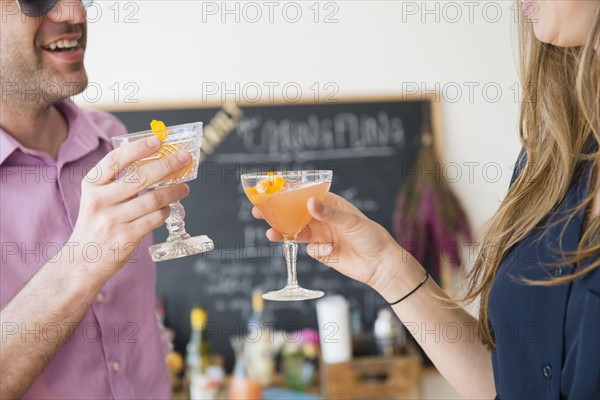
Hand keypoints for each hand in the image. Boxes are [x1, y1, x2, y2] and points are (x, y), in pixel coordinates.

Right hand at [69, 135, 190, 280]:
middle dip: (167, 165)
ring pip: (152, 200)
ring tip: (184, 188)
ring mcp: (112, 220)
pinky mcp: (126, 237)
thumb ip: (119, 179)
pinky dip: (166, 211)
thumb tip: (157, 158)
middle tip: (184, 159)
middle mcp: (99, 200)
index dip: (138, 148)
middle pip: (140, 178)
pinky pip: (154, 219)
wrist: (84, 259)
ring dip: (173, 191)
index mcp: (92, 184)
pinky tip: (169, 208)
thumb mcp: (98, 196)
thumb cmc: (98, 221)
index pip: (115, 160)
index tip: (158, 140)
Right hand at [252, 193, 412, 293]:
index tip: (270, 191)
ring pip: (296, 232)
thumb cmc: (371, 236)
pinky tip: (332, 250)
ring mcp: (321, 235)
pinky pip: (310, 249)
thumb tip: (309, 203)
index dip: (287, 193)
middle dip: (277, 213)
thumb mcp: (350, 221)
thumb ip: (328, 214)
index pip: (305, 194)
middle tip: (258, 211)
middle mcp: (323, 218)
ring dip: (284, 232)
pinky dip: (317, 250)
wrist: (380, 265)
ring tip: (271, 233)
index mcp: (331, 204)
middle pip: (294, 213)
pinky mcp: (322, 252)